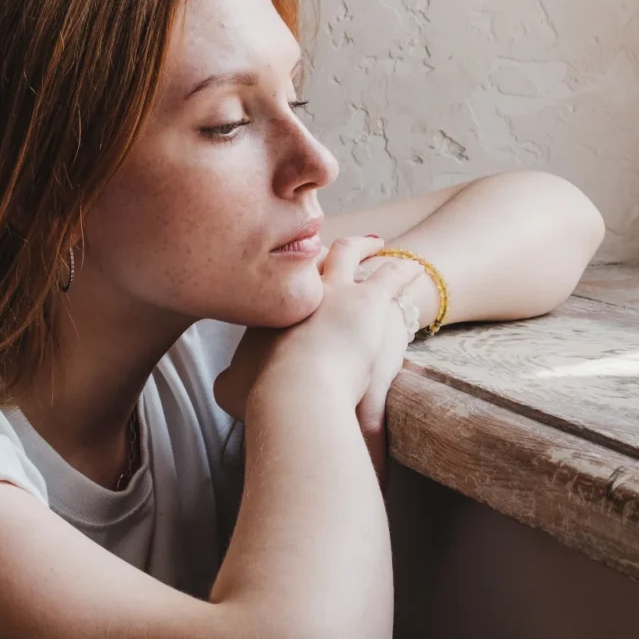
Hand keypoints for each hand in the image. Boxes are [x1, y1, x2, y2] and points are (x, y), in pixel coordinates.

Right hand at [214, 236, 426, 486]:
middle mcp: (301, 290)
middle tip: (329, 248)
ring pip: (350, 253)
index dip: (288, 275)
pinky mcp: (369, 300)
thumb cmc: (261, 394)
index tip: (295, 275)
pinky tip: (413, 268)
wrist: (293, 391)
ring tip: (375, 244)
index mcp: (271, 307)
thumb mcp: (230, 387)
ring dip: (363, 246)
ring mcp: (335, 289)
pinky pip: (390, 276)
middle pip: (309, 256)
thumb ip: (228, 380)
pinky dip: (402, 271)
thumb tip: (225, 382)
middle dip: (319, 250)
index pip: (280, 282)